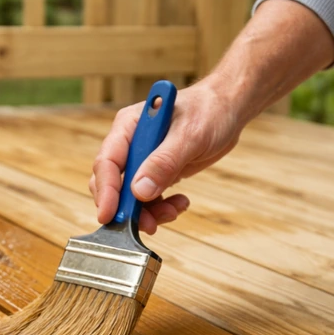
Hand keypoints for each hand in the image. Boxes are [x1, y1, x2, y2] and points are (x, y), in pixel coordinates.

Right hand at [89, 80, 241, 233]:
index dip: (106, 191)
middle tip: (148, 224)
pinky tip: (180, 203)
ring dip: (149, 212)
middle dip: (128, 208)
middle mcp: (130, 145)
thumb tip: (139, 191)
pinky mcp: (155, 173)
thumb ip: (164, 162)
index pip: (107, 162)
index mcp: (129, 127)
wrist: (227, 110)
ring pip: (131, 197)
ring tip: (173, 211)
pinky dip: (161, 207)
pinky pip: (148, 199)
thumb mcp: (190, 135)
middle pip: (113, 184)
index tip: (109, 215)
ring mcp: (142, 160)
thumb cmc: (209, 110)